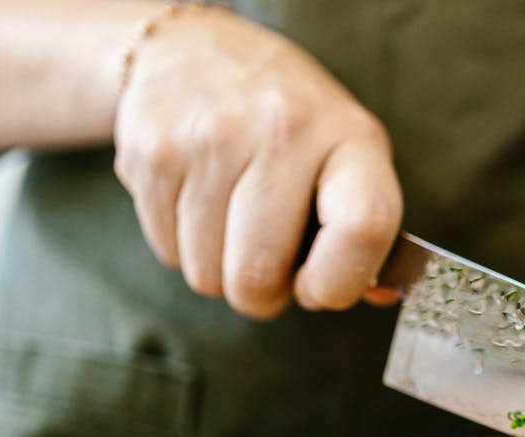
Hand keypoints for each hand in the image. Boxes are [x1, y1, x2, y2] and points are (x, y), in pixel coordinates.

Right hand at [113, 9, 400, 318]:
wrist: (197, 51)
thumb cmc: (294, 122)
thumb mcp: (349, 153)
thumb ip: (366, 228)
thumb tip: (374, 296)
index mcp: (349, 136)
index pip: (362, 227)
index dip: (340, 281)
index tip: (322, 287)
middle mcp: (280, 129)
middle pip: (258, 274)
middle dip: (265, 293)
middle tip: (272, 264)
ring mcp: (208, 140)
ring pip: (207, 274)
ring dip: (222, 271)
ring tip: (236, 222)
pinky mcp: (150, 154)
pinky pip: (168, 253)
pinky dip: (186, 247)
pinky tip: (202, 203)